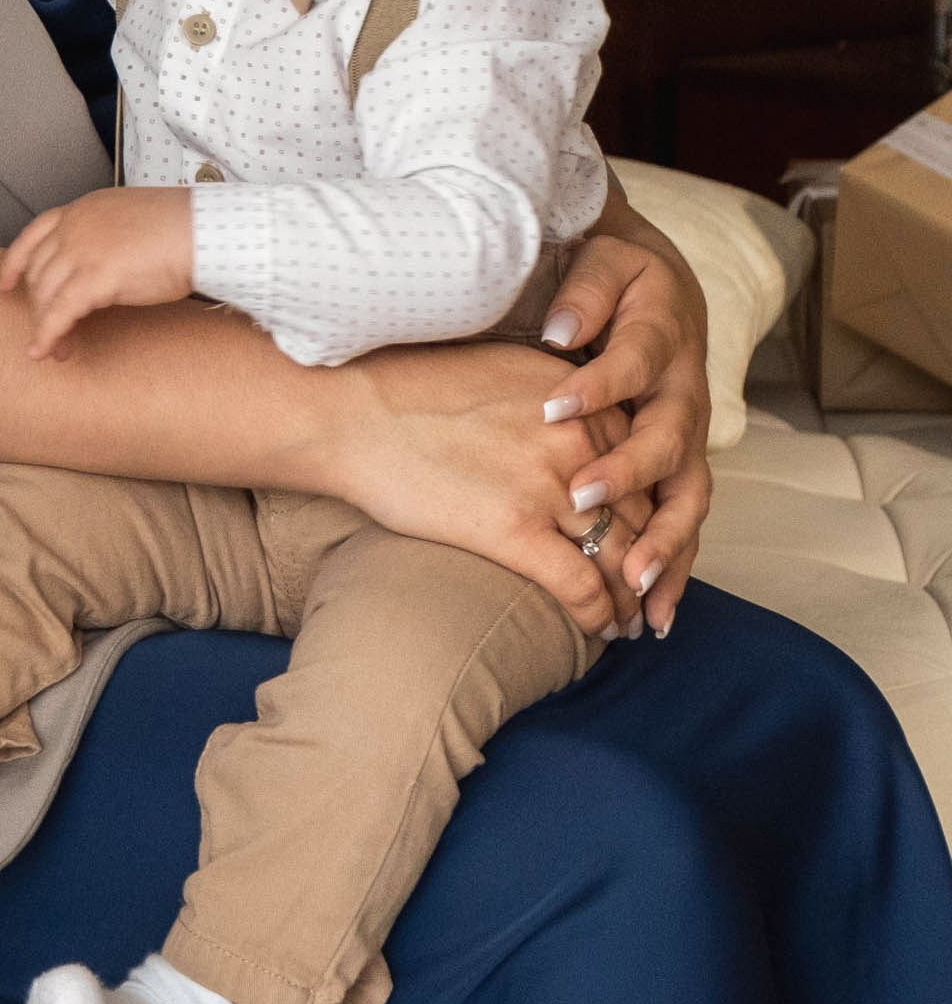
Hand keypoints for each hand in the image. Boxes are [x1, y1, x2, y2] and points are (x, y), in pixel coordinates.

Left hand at [0, 187, 194, 358]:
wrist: (204, 230)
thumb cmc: (184, 227)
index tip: (5, 282)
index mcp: (85, 209)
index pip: (35, 233)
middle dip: (37, 306)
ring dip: (45, 327)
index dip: (15, 261)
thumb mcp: (132, 221)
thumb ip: (107, 237)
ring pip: (45, 294)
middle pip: (39, 271)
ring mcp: (82, 249)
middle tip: (46, 334)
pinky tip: (46, 350)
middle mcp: (76, 226)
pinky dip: (48, 335)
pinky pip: (60, 313)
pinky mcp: (95, 276)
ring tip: (55, 350)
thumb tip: (103, 265)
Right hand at [322, 339, 662, 641]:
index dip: (650, 503)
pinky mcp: (516, 531)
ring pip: (621, 554)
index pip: (640, 459)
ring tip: (633, 619)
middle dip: (651, 555)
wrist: (350, 413)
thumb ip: (554, 397)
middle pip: (641, 508)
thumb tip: (574, 426)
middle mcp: (577, 436)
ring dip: (633, 595)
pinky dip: (600, 617)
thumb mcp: (503, 371)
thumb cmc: (409, 390)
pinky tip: (602, 632)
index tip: (650, 530)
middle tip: (652, 588)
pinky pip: (582, 586)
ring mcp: (549, 485)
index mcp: (577, 396)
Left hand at [533, 209, 712, 637]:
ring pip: (688, 496)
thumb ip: (586, 292)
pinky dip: (673, 569)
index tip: (552, 407)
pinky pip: (682, 523)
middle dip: (629, 474)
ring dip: (665, 545)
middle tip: (582, 499)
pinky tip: (654, 616)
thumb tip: (560, 329)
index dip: (598, 385)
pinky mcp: (680, 468)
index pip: (633, 363)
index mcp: (663, 338)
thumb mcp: (603, 261)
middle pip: (669, 440)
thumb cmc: (618, 275)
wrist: (660, 286)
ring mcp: (687, 437)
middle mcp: (684, 394)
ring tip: (634, 588)